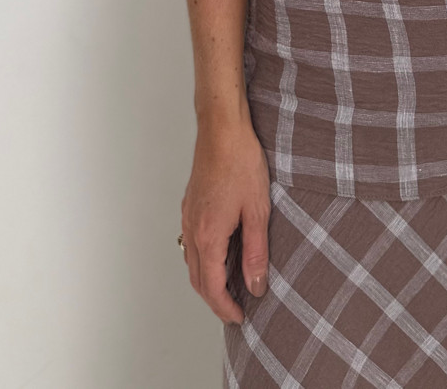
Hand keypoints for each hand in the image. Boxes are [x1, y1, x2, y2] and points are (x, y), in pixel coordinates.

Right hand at [180, 114, 271, 323]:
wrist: (222, 128)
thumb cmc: (241, 162)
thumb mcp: (257, 210)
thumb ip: (256, 252)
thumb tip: (255, 285)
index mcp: (209, 235)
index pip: (212, 287)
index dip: (225, 307)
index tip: (240, 317)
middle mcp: (193, 229)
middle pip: (198, 279)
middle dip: (214, 300)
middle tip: (235, 309)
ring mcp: (188, 215)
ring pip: (192, 262)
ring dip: (207, 281)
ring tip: (230, 287)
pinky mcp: (190, 204)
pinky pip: (191, 243)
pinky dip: (203, 260)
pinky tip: (220, 254)